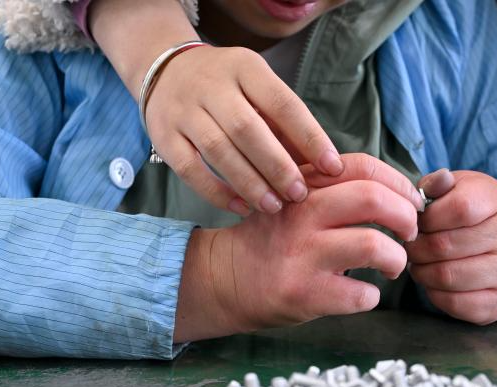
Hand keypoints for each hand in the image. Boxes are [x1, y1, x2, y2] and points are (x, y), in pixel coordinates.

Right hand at [144, 46, 343, 215]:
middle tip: (299, 194)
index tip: (332, 167)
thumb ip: (284, 124)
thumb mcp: (257, 89)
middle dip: (277, 166)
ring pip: (218, 150)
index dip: (310, 137)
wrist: (165, 71)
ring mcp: (184, 110)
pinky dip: (217, 192)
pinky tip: (241, 208)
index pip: (283, 102)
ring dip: (249, 183)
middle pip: (248, 129)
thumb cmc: (227, 88)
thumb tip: (322, 166)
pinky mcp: (164, 136)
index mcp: (245, 67)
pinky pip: (190, 169)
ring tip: (274, 206)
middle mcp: (212, 85)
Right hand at [174, 155, 418, 341]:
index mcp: (305, 185)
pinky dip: (373, 296)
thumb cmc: (273, 240)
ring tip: (393, 265)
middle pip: (374, 199)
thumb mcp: (294, 199)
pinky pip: (360, 294)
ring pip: (373, 246)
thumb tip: (398, 194)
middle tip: (410, 232)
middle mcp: (302, 213)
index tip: (412, 202)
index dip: (400, 183)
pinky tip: (364, 294)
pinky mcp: (303, 292)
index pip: (364, 167)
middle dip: (406, 216)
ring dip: (397, 258)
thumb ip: (334, 189)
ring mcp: (302, 254)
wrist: (225, 278)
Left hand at [405, 170, 496, 324]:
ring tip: (420, 264)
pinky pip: (456, 303)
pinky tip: (435, 283)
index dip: (426, 219)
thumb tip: (436, 184)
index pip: (458, 209)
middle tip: (411, 248)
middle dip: (416, 248)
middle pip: (445, 245)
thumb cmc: (463, 212)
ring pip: (447, 276)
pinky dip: (435, 295)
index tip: (416, 223)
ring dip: (422, 272)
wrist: (493, 244)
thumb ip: (436, 184)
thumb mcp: (451, 189)